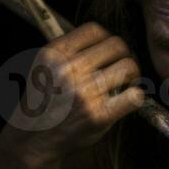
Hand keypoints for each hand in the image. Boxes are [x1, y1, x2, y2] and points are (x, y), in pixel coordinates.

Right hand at [2, 23, 144, 162]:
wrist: (33, 139)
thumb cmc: (44, 102)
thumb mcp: (45, 67)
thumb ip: (69, 51)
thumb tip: (106, 40)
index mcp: (55, 53)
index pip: (94, 29)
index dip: (106, 40)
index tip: (108, 53)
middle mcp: (69, 70)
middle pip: (117, 45)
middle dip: (124, 56)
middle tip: (121, 69)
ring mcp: (84, 93)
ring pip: (128, 67)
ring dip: (132, 76)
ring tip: (125, 84)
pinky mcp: (98, 115)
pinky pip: (134, 96)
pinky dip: (135, 96)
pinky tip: (126, 100)